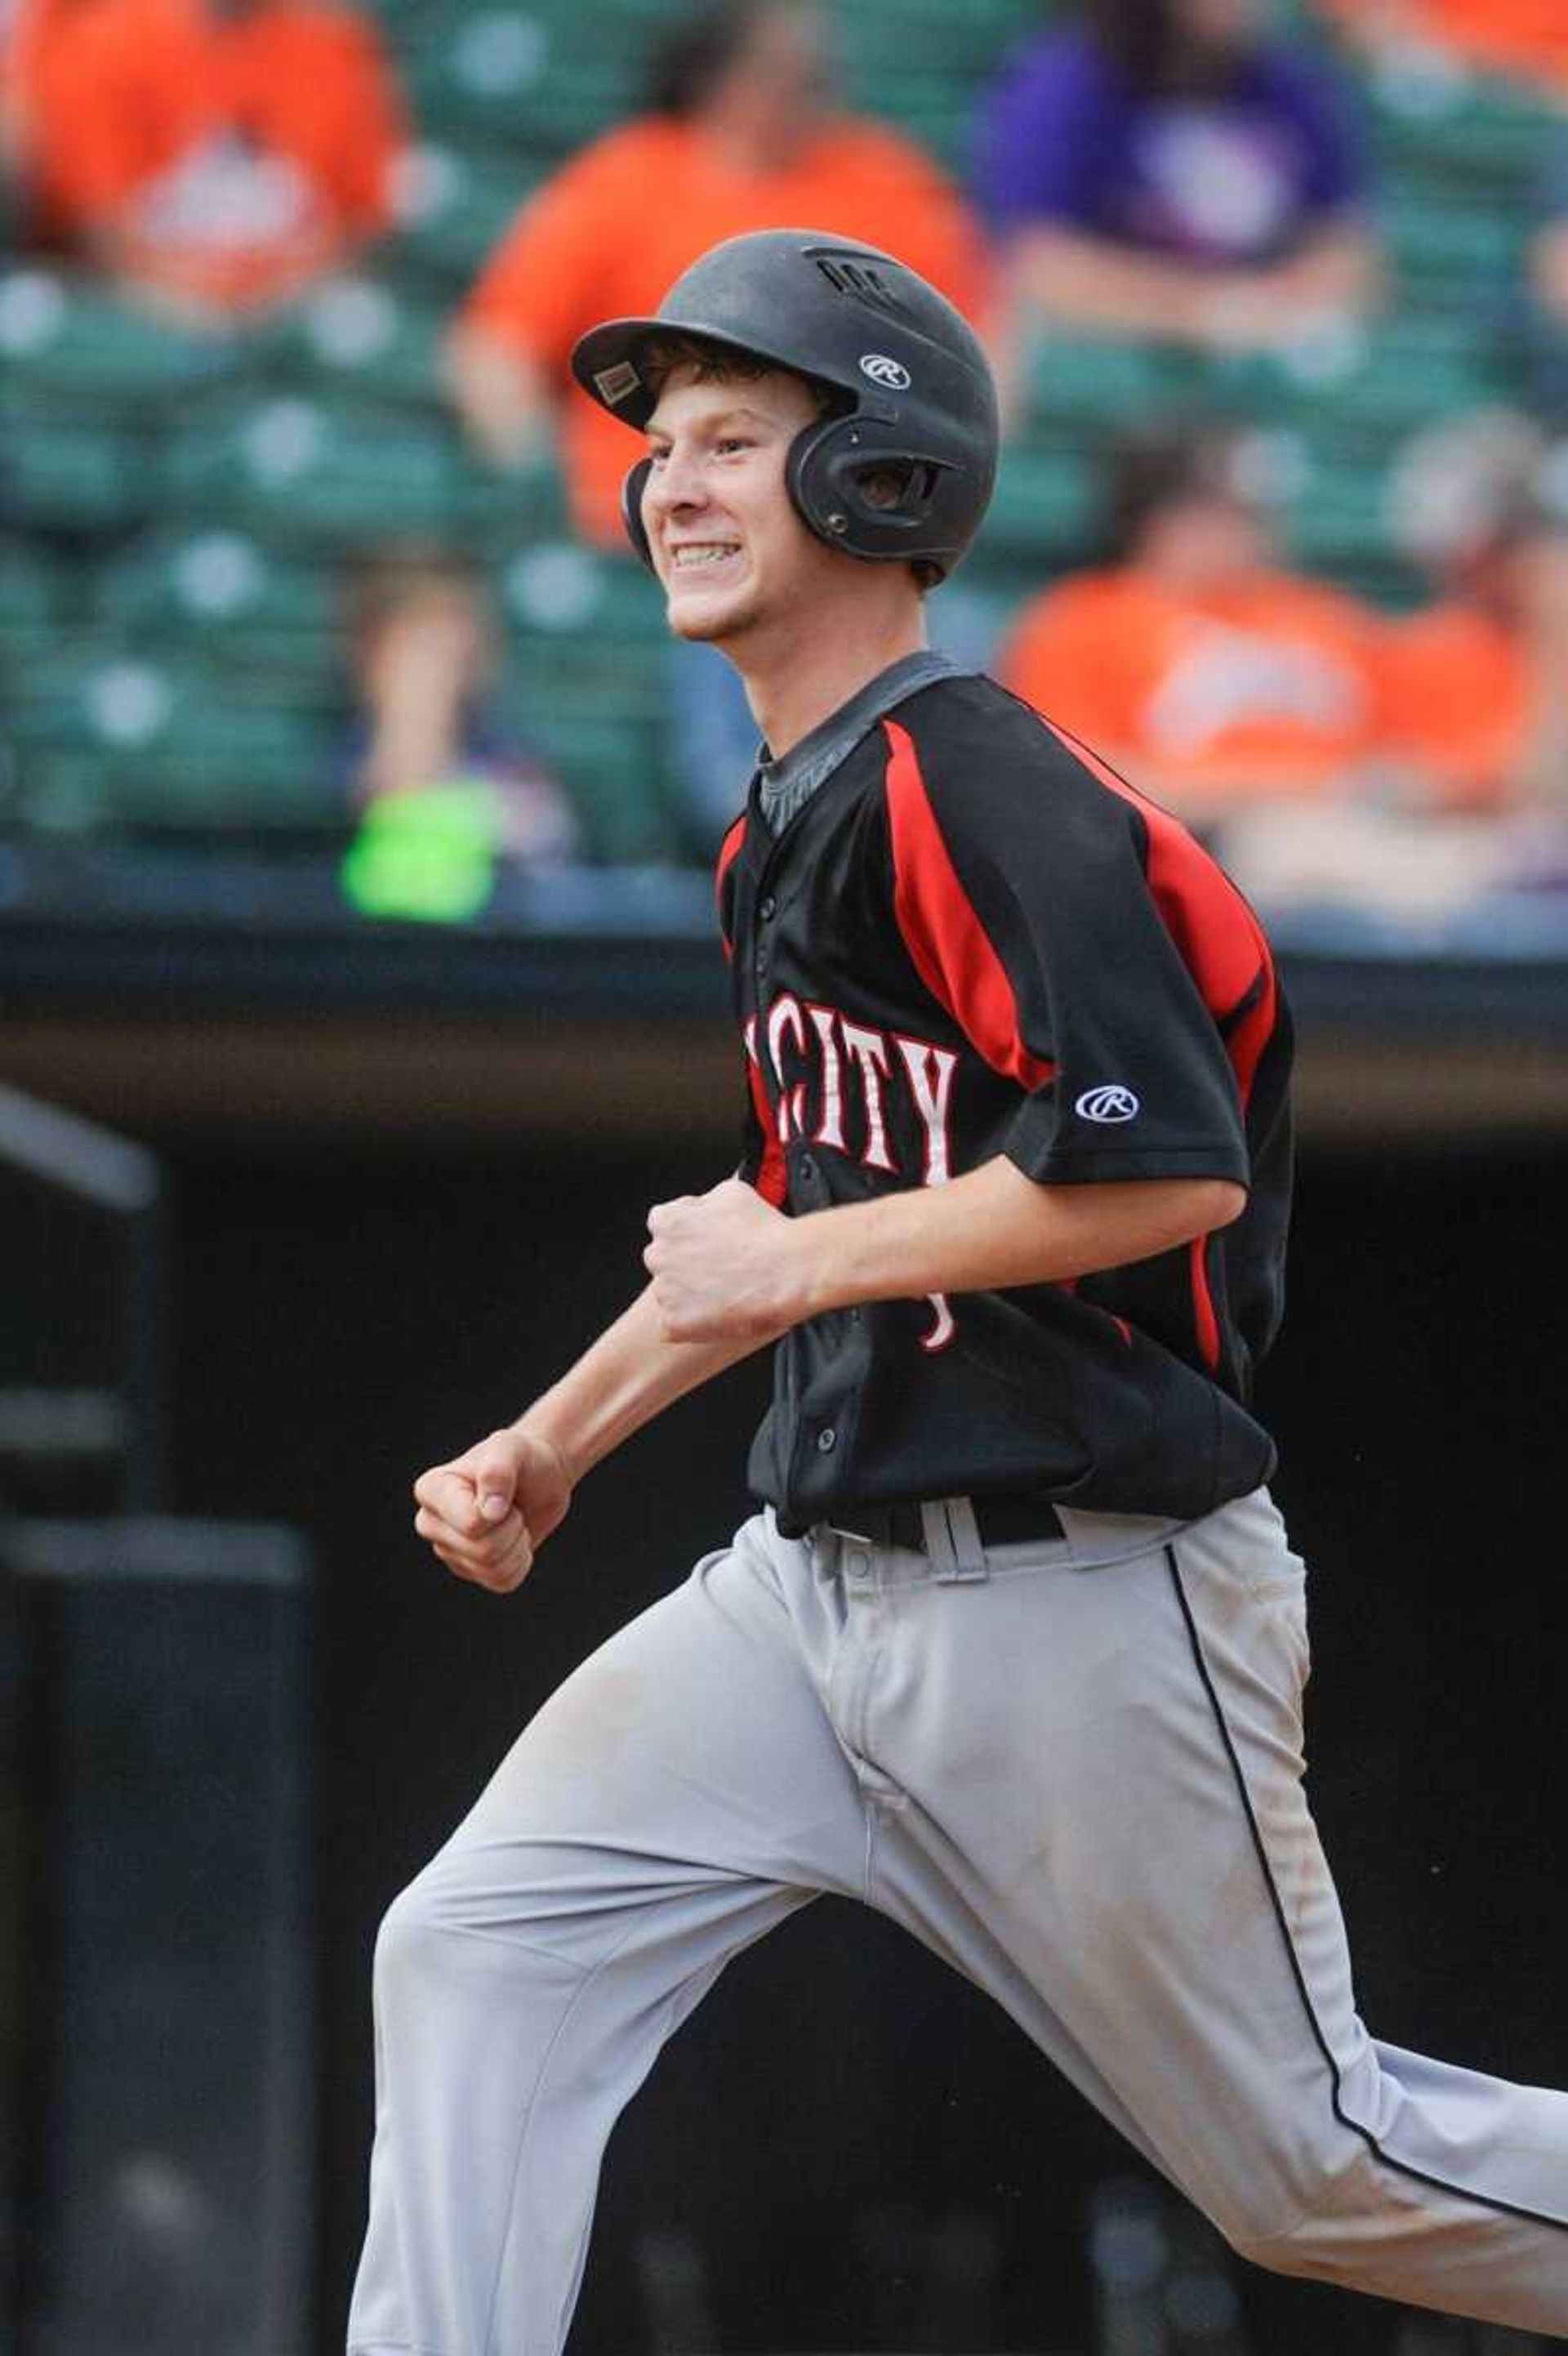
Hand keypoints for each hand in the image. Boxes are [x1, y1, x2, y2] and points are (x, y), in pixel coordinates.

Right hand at [412, 1426, 573, 1593]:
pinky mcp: (468, 1570)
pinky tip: (514, 1540)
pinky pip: (502, 1582)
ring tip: (512, 1519)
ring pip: (492, 1569)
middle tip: (512, 1506)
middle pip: (483, 1550)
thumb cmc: (522, 1458)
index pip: (471, 1524)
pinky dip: (520, 1562)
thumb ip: (498, 1470)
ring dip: (517, 1545)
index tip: (505, 1489)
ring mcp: (447, 1550)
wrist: (541, 1479)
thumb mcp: (513, 1449)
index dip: (502, 1512)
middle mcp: (430, 1523)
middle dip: (512, 1529)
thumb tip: (489, 1513)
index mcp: (431, 1490)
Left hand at [644, 1176, 804, 1342]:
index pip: (663, 1227)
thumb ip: (706, 1201)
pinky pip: (675, 1327)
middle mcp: (658, 1255)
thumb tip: (704, 1205)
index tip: (706, 1244)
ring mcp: (664, 1291)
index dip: (688, 1236)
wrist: (789, 1270)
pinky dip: (693, 1325)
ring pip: (670, 1295)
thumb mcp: (732, 1192)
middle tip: (719, 1270)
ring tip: (726, 1294)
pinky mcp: (675, 1323)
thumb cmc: (766, 1232)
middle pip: (663, 1261)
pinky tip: (720, 1314)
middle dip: (685, 1266)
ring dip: (690, 1296)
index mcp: (667, 1221)